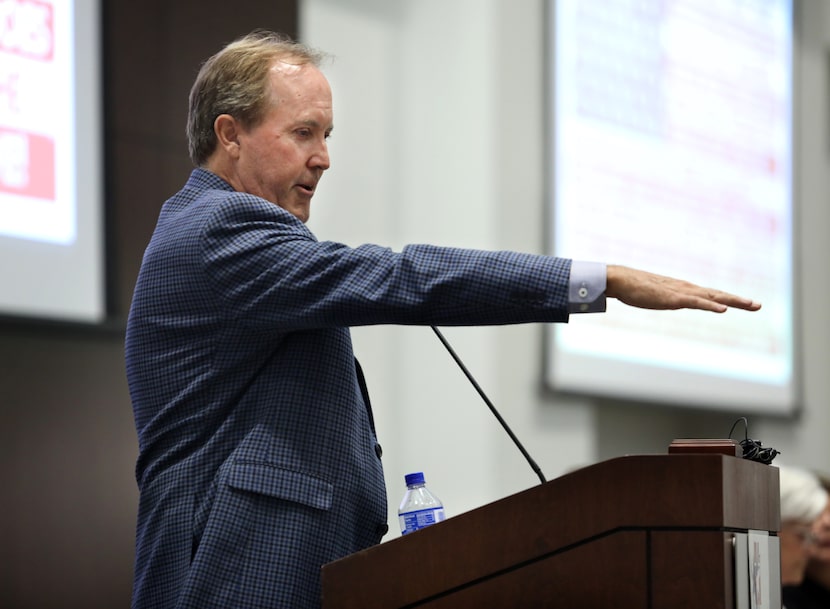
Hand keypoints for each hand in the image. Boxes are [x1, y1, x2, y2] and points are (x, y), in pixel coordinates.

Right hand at [606, 265, 761, 312]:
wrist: (621, 279)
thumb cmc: (635, 287)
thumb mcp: (655, 295)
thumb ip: (664, 298)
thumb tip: (666, 300)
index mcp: (683, 289)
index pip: (711, 295)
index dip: (729, 299)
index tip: (745, 303)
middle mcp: (686, 289)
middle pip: (717, 295)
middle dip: (738, 300)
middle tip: (758, 305)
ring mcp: (680, 293)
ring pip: (712, 297)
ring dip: (732, 301)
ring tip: (750, 304)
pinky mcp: (672, 298)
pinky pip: (696, 303)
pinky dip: (711, 306)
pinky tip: (723, 310)